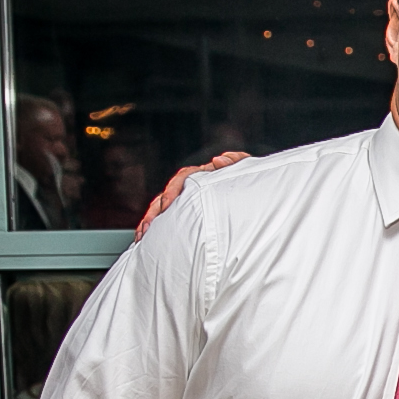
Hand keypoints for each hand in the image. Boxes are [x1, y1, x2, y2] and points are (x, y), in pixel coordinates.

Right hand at [131, 149, 248, 239]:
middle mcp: (192, 188)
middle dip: (155, 212)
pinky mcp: (185, 217)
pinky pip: (165, 222)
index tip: (167, 204)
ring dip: (150, 222)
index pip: (183, 178)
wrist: (257, 202)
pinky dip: (153, 229)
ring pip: (161, 209)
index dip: (173, 190)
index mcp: (205, 175)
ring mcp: (187, 202)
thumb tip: (218, 160)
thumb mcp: (249, 172)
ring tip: (142, 236)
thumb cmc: (252, 185)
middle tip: (149, 227)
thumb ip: (237, 162)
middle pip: (166, 196)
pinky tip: (144, 238)